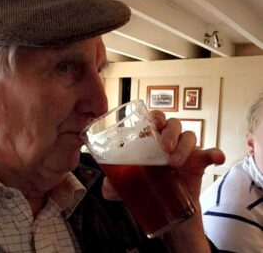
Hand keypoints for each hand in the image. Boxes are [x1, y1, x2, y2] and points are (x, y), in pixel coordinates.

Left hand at [102, 110, 224, 202]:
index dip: (155, 116)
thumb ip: (114, 185)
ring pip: (189, 136)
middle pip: (173, 123)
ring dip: (184, 146)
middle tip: (164, 149)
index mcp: (151, 139)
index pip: (155, 119)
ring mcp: (186, 150)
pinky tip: (216, 158)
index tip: (153, 123)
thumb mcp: (128, 185)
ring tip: (175, 163)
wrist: (168, 207)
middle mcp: (170, 140)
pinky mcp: (199, 162)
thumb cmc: (147, 186)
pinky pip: (209, 153)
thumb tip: (106, 187)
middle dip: (169, 133)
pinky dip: (214, 153)